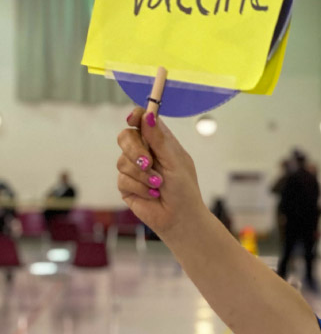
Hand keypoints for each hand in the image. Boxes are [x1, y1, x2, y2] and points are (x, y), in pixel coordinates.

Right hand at [116, 108, 206, 238]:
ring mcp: (134, 169)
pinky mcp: (126, 185)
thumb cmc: (184, 189)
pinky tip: (153, 194)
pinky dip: (140, 187)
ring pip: (122, 160)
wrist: (180, 218)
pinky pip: (123, 179)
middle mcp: (145, 152)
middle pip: (126, 137)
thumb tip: (148, 114)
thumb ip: (159, 139)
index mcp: (160, 143)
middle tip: (149, 162)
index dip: (136, 116)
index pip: (143, 121)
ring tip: (159, 185)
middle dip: (136, 150)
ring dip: (142, 174)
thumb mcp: (175, 162)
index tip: (133, 118)